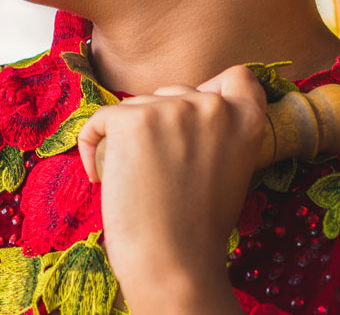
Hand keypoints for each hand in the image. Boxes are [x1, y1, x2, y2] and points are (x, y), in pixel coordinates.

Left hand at [75, 66, 266, 314]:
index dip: (213, 92)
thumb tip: (183, 111)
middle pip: (176, 93)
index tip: (193, 121)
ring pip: (137, 106)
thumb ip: (218, 134)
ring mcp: (171, 110)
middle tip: (159, 172)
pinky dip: (92, 146)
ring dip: (128, 137)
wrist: (173, 261)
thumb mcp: (230, 169)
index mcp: (247, 120)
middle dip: (160, 124)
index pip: (237, 77)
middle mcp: (212, 107)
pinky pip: (98, 121)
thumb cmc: (197, 227)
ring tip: (137, 181)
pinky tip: (99, 177)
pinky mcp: (131, 121)